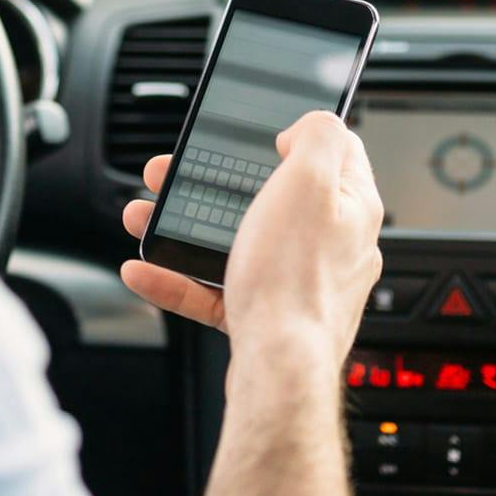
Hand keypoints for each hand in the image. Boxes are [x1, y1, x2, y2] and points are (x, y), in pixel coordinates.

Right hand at [120, 113, 384, 366]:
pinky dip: (178, 277)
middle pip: (269, 197)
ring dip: (183, 226)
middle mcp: (331, 244)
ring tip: (144, 217)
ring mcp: (297, 282)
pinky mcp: (266, 315)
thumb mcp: (310, 180)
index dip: (294, 134)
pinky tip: (145, 269)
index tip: (256, 132)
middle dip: (213, 183)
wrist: (278, 369)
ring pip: (235, 242)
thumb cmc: (295, 281)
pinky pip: (216, 288)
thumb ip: (318, 136)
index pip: (336, 152)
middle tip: (174, 174)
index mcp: (351, 206)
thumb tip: (309, 127)